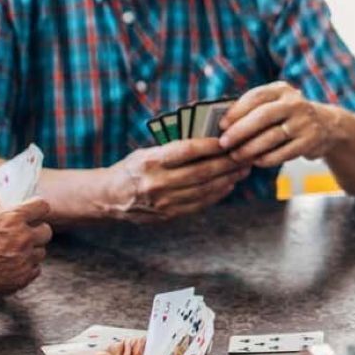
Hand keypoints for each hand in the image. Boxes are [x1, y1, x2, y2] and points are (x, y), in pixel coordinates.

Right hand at [0, 198, 52, 299]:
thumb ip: (3, 216)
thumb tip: (17, 212)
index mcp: (11, 217)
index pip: (42, 206)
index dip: (37, 209)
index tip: (34, 213)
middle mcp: (23, 236)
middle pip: (46, 230)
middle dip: (36, 232)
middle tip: (22, 236)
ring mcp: (26, 257)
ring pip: (41, 251)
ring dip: (30, 251)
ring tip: (11, 254)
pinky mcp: (24, 276)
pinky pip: (35, 268)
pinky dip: (26, 267)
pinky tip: (9, 268)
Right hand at [102, 139, 249, 223]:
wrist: (110, 198)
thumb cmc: (132, 169)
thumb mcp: (146, 153)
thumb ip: (172, 150)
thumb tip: (208, 141)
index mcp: (150, 162)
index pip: (186, 151)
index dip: (209, 145)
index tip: (226, 139)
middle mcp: (157, 183)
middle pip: (201, 172)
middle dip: (227, 163)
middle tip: (245, 154)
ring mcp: (164, 202)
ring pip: (205, 189)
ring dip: (228, 179)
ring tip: (242, 169)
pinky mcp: (169, 215)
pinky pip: (200, 204)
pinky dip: (217, 194)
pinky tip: (229, 185)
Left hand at [217, 81, 343, 166]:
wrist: (328, 125)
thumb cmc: (289, 115)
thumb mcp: (277, 103)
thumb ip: (254, 109)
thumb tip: (223, 124)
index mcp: (282, 90)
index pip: (256, 96)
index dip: (236, 111)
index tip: (221, 125)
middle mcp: (295, 103)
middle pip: (263, 116)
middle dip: (240, 131)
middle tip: (224, 143)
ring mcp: (304, 122)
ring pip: (272, 136)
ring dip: (250, 148)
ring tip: (236, 156)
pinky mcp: (310, 141)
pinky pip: (284, 152)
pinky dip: (267, 159)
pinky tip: (256, 162)